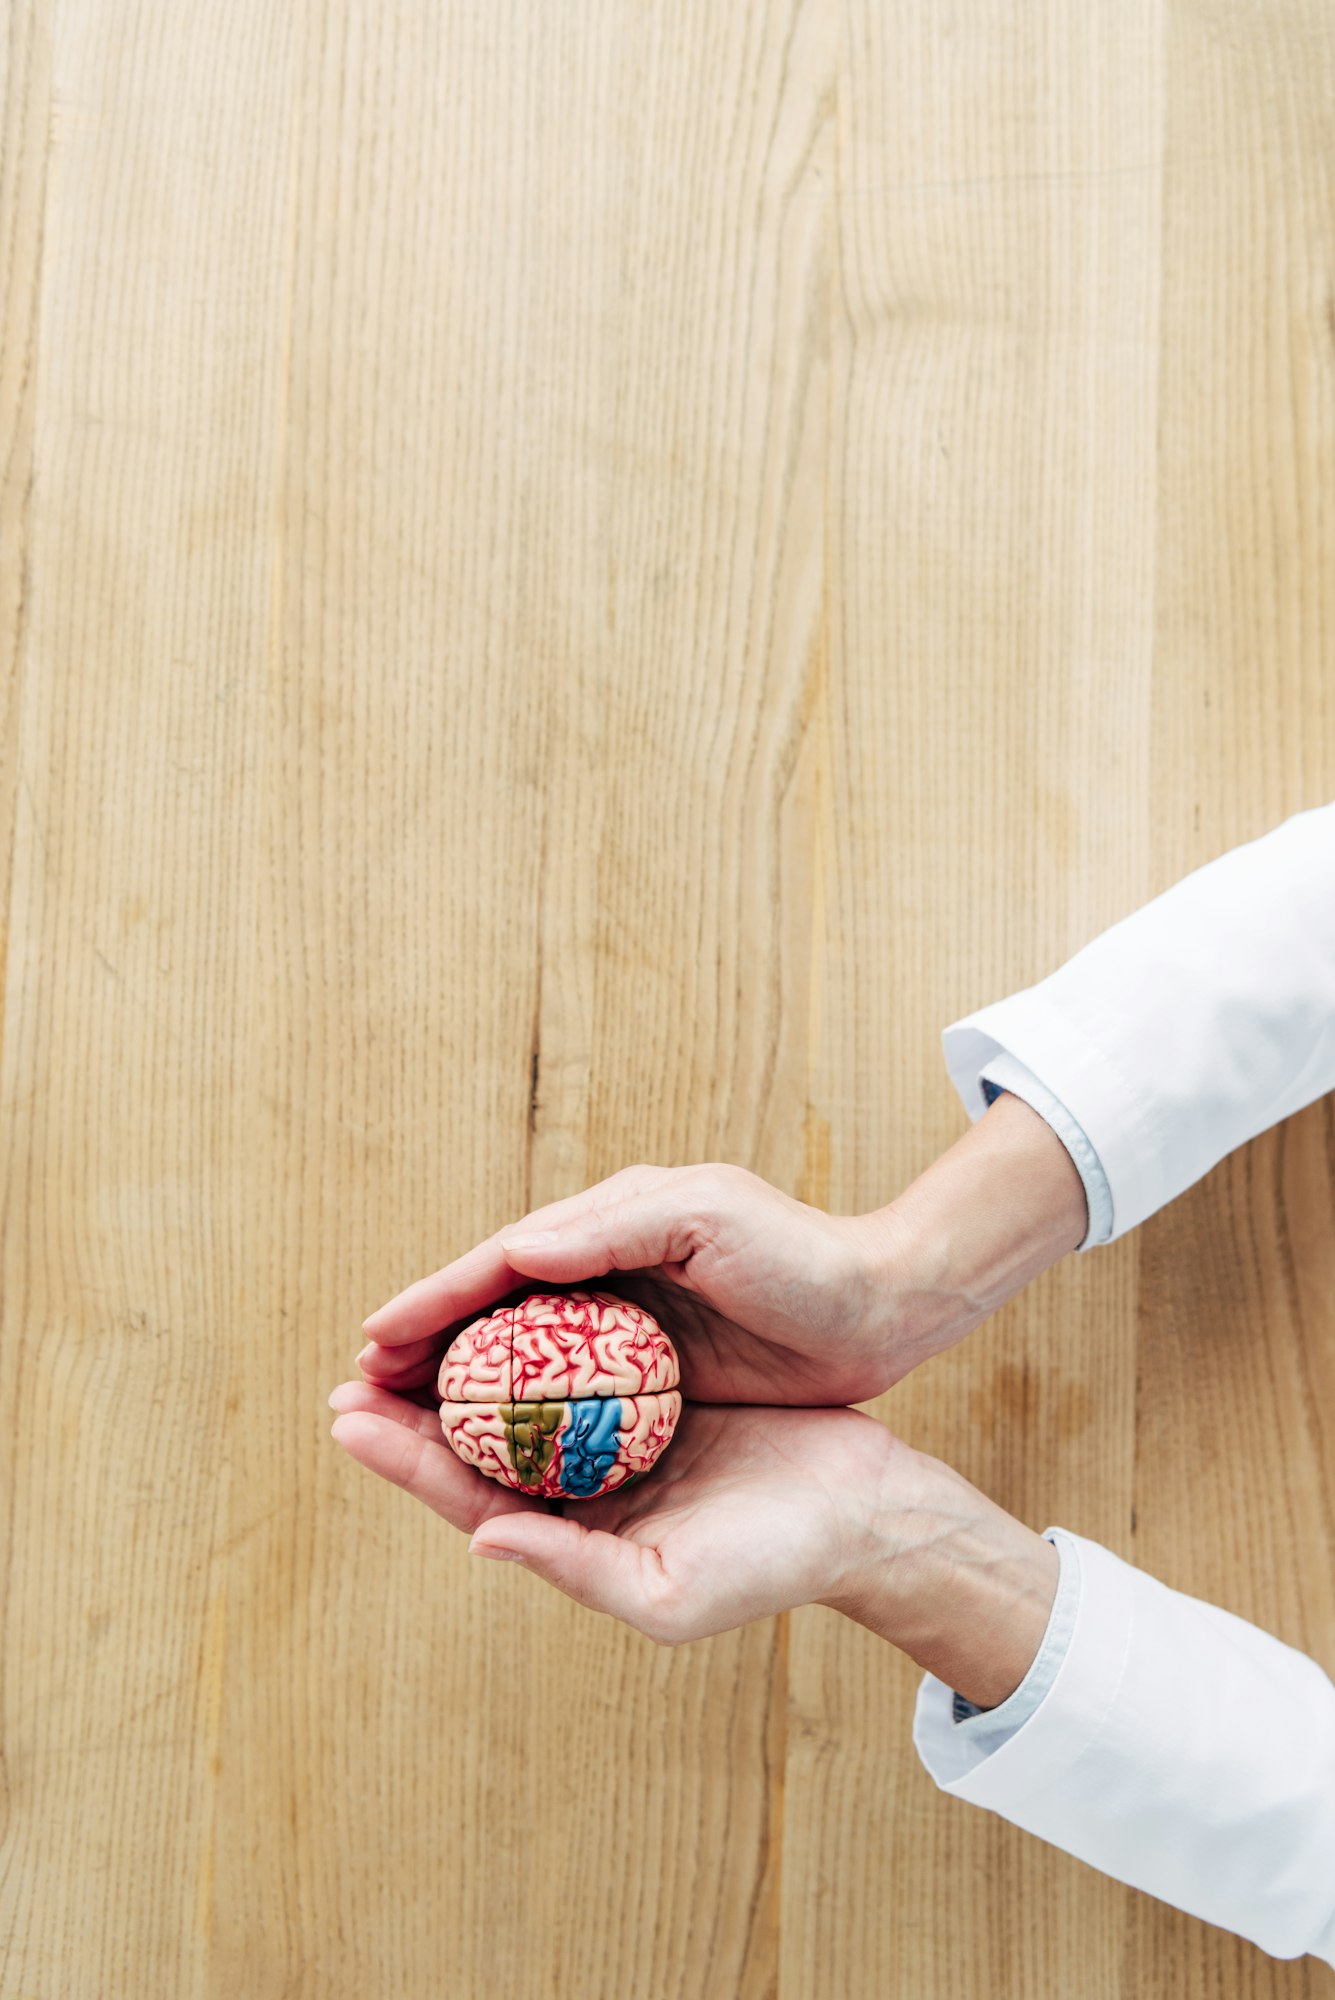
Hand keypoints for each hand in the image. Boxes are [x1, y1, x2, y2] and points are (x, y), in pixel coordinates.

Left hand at [327, 1382, 1057, 1705]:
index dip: (401, 1457)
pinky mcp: (657, 1401)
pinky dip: (535, 1342)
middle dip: (410, 1410)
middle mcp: (587, 1496)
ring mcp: (621, 1448)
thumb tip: (480, 1541)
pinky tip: (506, 1304)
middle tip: (351, 1367)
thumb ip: (572, 1568)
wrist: (865, 1513)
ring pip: (521, 1404)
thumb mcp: (669, 1593)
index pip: (468, 1498)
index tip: (346, 1414)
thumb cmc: (773, 1563)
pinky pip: (579, 1367)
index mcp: (578, 1542)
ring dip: (464, 1370)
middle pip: (478, 1448)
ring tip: (408, 1331)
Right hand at [355, 1095, 1087, 1405]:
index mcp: (607, 1225)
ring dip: (456, 1385)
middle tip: (355, 1391)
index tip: (369, 1342)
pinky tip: (484, 1444)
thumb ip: (609, 1226)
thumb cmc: (798, 1257)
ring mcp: (628, 1321)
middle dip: (424, 1348)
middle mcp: (606, 1269)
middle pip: (492, 1313)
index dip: (431, 1303)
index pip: (498, 1265)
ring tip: (394, 1419)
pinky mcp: (654, 1368)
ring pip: (518, 1356)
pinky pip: (564, 1390)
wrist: (880, 1306)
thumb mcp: (707, 1217)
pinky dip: (514, 1411)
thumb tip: (514, 1251)